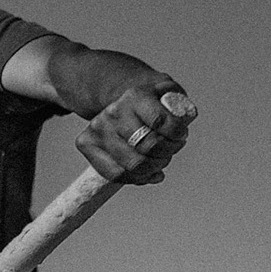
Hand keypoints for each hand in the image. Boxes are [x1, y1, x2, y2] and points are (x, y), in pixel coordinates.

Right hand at [77, 85, 194, 184]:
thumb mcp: (169, 93)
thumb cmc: (151, 101)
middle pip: (146, 146)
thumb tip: (184, 119)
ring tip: (160, 161)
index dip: (176, 135)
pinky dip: (137, 178)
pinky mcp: (86, 143)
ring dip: (154, 168)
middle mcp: (113, 112)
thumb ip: (180, 105)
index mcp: (135, 96)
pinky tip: (149, 174)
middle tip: (172, 149)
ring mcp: (98, 129)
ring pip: (132, 164)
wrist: (121, 100)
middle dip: (167, 153)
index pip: (160, 122)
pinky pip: (114, 174)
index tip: (182, 136)